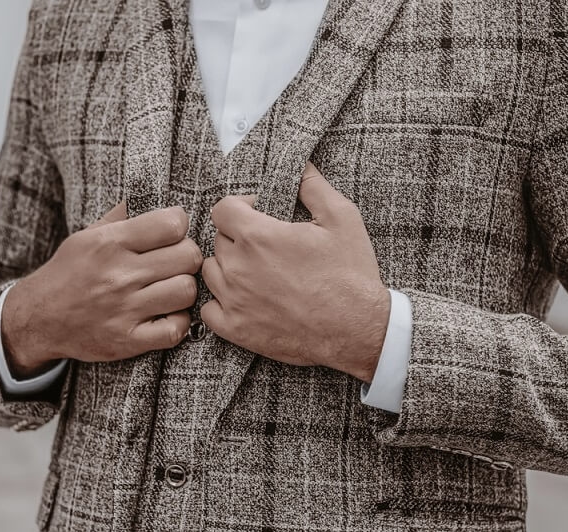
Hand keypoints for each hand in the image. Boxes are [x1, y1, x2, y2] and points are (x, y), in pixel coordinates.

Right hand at [2, 202, 202, 377]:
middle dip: (187, 256)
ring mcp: (124, 310)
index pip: (172, 224)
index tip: (171, 233)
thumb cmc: (69, 272)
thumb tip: (157, 196)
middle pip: (188, 257)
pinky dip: (177, 322)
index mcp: (109, 243)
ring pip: (187, 291)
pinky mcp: (128, 340)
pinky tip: (166, 314)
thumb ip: (123, 216)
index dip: (179, 225)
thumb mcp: (88, 235)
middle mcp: (118, 275)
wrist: (37, 318)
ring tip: (170, 288)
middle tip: (174, 262)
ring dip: (183, 289)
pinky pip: (176, 329)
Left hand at [200, 162, 389, 382]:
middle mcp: (238, 267)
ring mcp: (233, 301)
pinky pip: (209, 310)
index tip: (257, 214)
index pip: (222, 209)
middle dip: (238, 237)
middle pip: (218, 240)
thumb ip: (313, 186)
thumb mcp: (341, 218)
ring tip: (255, 272)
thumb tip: (300, 166)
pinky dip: (222, 304)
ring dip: (228, 268)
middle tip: (265, 246)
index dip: (240, 207)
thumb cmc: (350, 274)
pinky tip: (243, 300)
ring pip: (211, 272)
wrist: (358, 329)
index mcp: (257, 237)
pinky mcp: (236, 329)